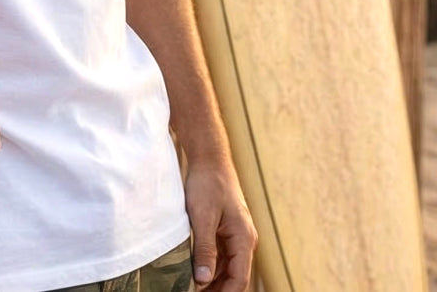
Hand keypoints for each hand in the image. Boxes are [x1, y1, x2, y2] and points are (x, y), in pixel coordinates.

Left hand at [185, 156, 257, 290]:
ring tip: (192, 288)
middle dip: (217, 290)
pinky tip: (196, 273)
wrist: (209, 158)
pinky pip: (222, 256)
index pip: (239, 279)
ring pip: (228, 268)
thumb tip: (203, 281)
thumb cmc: (207, 183)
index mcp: (244, 238)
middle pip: (235, 276)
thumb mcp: (203, 218)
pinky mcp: (227, 230)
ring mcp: (236, 235)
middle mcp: (244, 239)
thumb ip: (204, 250)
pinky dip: (211, 268)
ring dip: (214, 281)